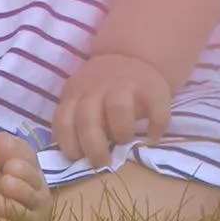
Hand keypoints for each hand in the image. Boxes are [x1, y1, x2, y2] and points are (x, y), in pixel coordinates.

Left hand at [52, 53, 170, 165]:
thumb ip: (75, 121)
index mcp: (76, 93)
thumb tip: (75, 160)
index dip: (69, 144)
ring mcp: (125, 84)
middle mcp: (97, 88)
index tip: (79, 159)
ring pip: (117, 107)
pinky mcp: (152, 87)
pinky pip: (155, 110)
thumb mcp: (80, 98)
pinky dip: (156, 127)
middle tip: (104, 162)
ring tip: (125, 141)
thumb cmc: (102, 91)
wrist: (131, 57)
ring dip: (121, 131)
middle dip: (94, 147)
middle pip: (88, 119)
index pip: (63, 121)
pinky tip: (152, 137)